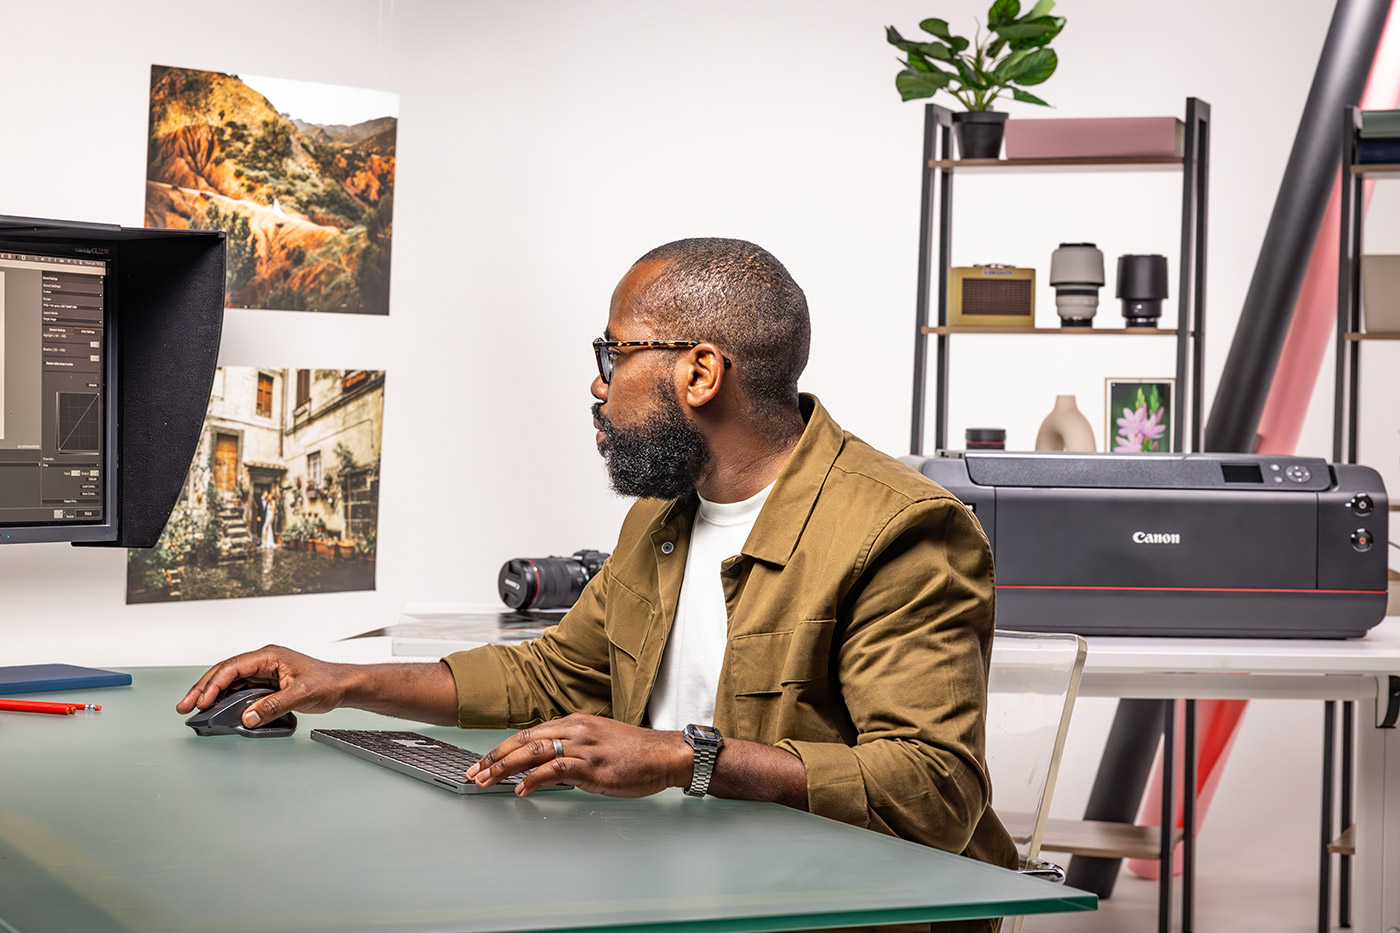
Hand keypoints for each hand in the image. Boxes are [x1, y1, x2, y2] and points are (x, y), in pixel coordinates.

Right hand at [175, 645, 351, 727]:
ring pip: (229, 681)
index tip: (203, 701)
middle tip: (184, 705)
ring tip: (194, 709)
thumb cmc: (328, 682)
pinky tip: (216, 709)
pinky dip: (225, 699)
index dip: (214, 684)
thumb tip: (248, 717)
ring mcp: (264, 672)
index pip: (233, 667)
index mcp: (269, 656)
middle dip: (203, 688)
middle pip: (225, 672)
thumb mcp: (301, 695)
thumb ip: (273, 706)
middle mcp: (264, 661)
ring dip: (211, 694)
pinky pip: (239, 690)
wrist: (344, 686)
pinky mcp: (266, 684)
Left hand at [465, 714, 691, 797]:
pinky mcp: (592, 765)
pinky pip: (556, 768)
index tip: (484, 762)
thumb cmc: (635, 753)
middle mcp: (575, 729)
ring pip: (534, 751)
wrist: (664, 754)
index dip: (502, 748)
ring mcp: (583, 746)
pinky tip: (521, 789)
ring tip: (487, 781)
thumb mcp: (597, 745)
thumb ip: (570, 754)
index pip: (529, 733)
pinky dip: (534, 778)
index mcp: (575, 723)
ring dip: (505, 767)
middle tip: (474, 772)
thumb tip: (543, 771)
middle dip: (494, 757)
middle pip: (524, 739)